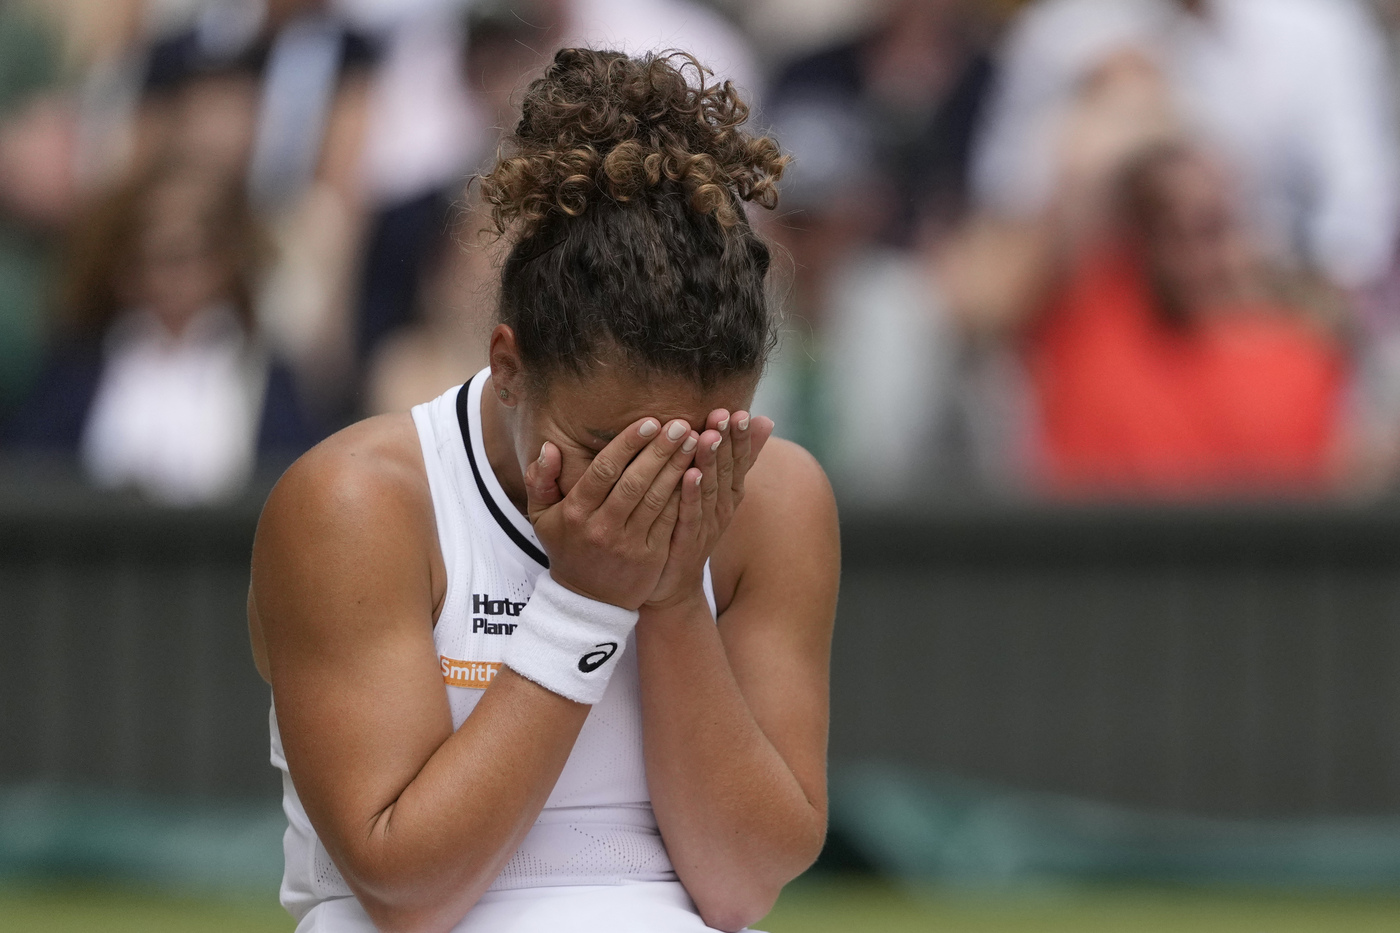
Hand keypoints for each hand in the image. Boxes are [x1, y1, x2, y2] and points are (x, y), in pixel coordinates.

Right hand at [525, 418, 699, 609]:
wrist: (588, 600)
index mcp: (577, 512)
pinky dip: (685, 497)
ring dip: (677, 468)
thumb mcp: (542, 517)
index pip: (604, 471)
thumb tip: (549, 447)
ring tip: (695, 441)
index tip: (648, 421)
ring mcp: (628, 544)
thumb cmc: (567, 547)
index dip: (628, 444)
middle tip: (680, 424)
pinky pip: (670, 521)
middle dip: (659, 450)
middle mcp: (602, 528)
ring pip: (657, 500)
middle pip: (635, 482)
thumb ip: (540, 480)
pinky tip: (698, 474)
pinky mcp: (650, 557)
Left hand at [646, 409, 773, 608]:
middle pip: (728, 471)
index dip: (741, 438)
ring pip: (709, 489)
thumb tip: (766, 420)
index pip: (740, 461)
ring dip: (710, 463)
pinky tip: (688, 474)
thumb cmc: (692, 528)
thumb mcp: (719, 490)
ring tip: (709, 437)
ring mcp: (705, 526)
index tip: (740, 411)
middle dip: (727, 442)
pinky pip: (689, 515)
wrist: (672, 583)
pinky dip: (690, 494)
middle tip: (725, 414)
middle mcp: (722, 509)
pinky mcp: (685, 542)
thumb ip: (739, 458)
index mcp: (729, 494)